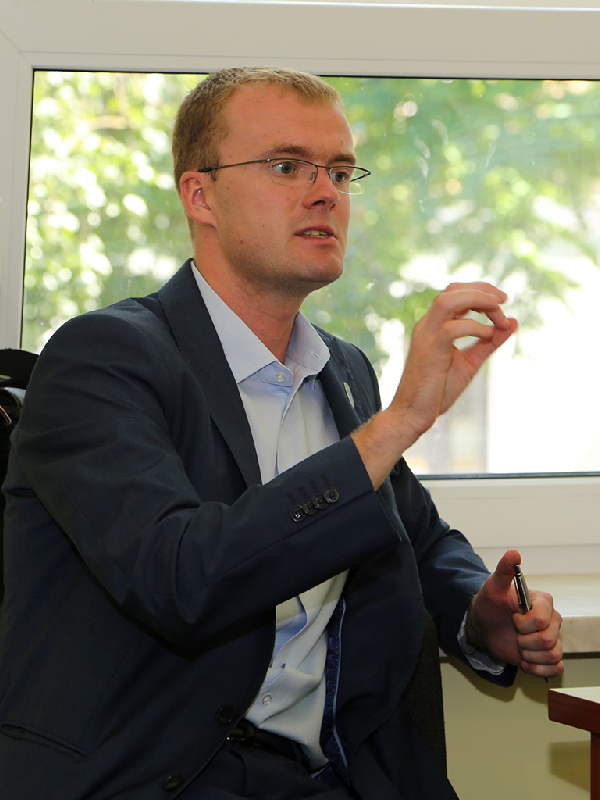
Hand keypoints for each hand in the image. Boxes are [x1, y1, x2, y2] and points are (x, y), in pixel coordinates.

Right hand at [390, 282, 516, 440]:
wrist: (413, 414)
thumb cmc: (437, 391)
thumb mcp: (470, 362)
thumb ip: (489, 343)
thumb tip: (513, 323)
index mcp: (434, 326)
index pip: (454, 293)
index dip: (480, 290)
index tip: (502, 302)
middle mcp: (427, 326)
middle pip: (452, 290)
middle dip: (481, 290)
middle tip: (504, 300)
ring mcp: (427, 336)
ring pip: (449, 301)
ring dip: (477, 300)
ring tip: (499, 312)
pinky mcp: (430, 351)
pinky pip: (453, 328)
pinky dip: (475, 327)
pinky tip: (488, 336)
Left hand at [465, 550, 563, 679]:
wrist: (485, 626)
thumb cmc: (490, 604)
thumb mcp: (493, 586)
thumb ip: (504, 570)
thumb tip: (514, 553)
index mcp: (544, 602)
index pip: (542, 620)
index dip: (523, 623)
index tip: (512, 618)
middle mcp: (552, 620)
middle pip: (548, 640)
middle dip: (524, 641)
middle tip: (514, 633)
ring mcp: (552, 638)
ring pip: (551, 655)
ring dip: (528, 655)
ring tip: (518, 645)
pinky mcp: (549, 656)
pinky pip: (555, 669)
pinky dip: (537, 668)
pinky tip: (525, 659)